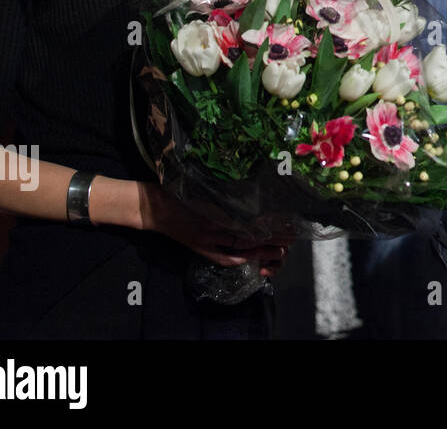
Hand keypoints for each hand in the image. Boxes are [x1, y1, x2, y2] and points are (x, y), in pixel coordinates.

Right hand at [138, 184, 287, 273]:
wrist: (154, 206)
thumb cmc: (181, 189)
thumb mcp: (205, 186)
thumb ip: (227, 190)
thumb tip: (255, 190)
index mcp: (220, 205)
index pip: (253, 216)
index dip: (272, 221)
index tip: (289, 219)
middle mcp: (217, 223)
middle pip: (252, 233)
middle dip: (274, 236)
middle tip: (292, 236)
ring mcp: (208, 238)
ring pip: (241, 247)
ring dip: (263, 250)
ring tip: (281, 250)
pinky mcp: (200, 248)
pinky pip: (223, 257)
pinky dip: (240, 259)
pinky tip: (254, 261)